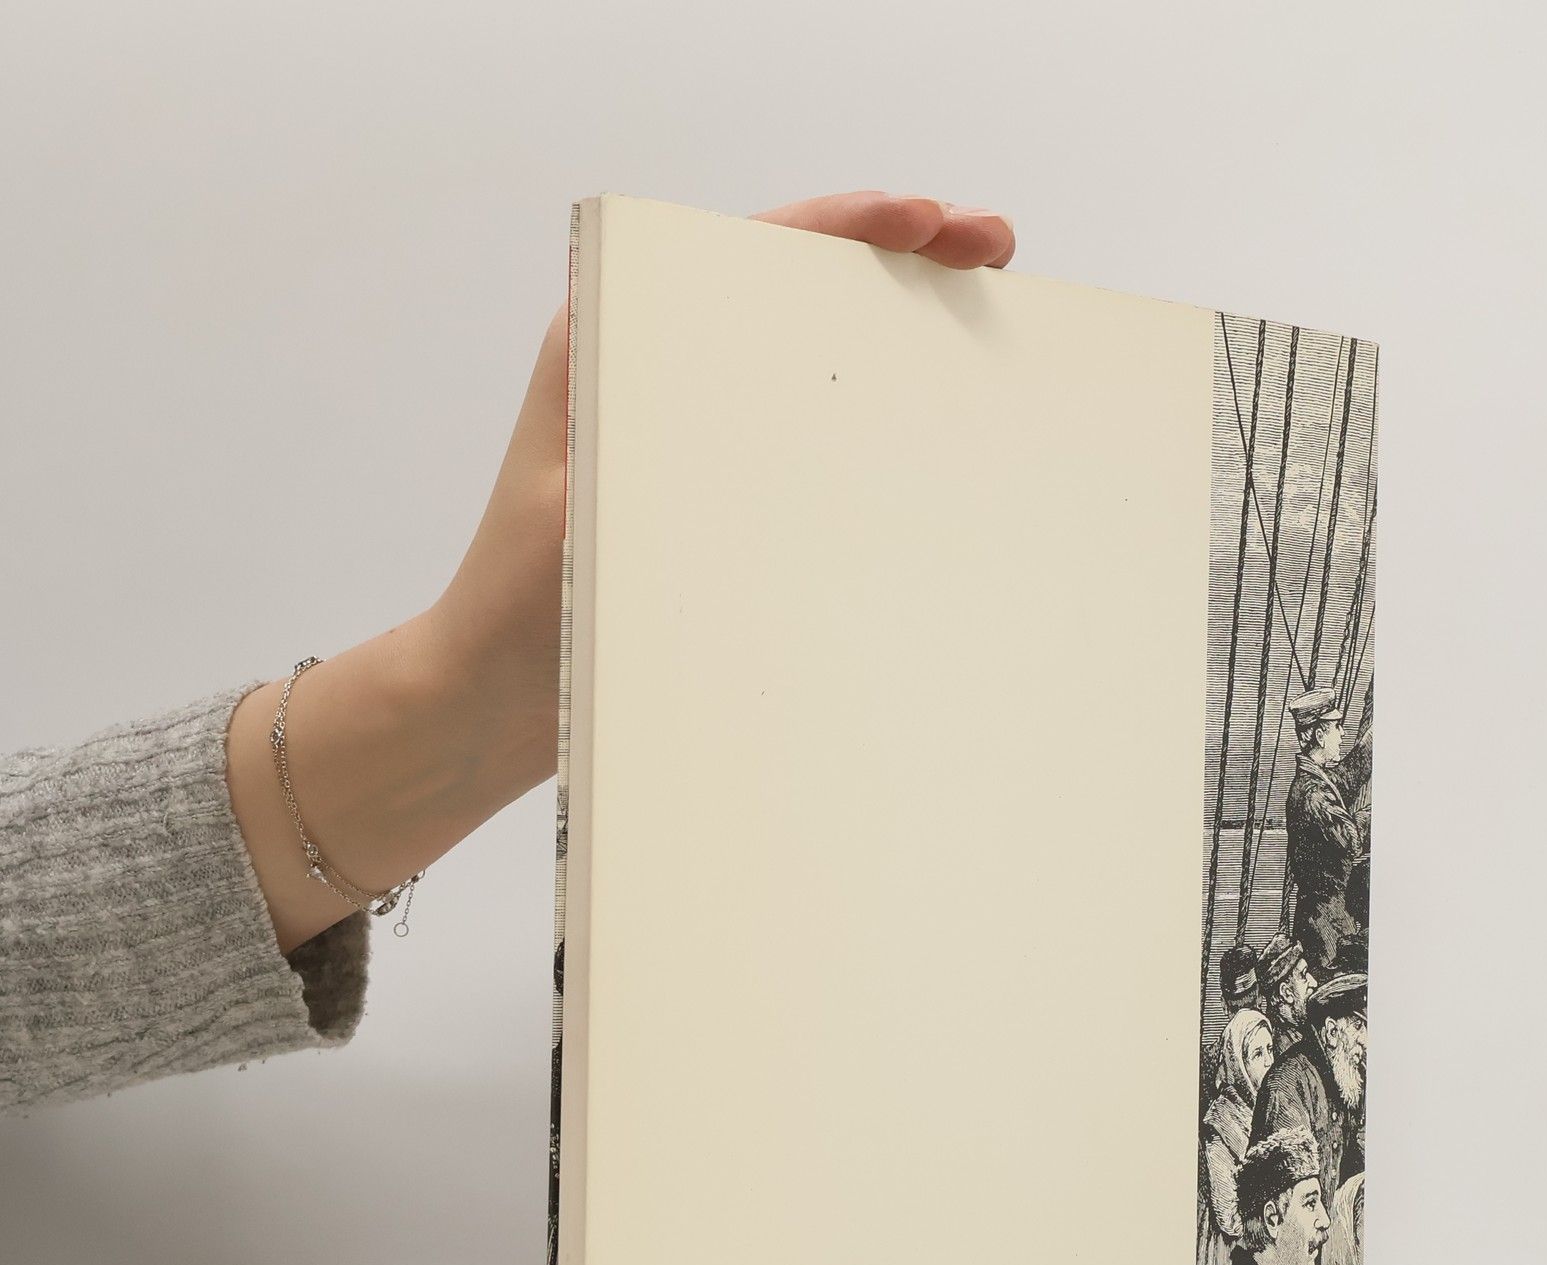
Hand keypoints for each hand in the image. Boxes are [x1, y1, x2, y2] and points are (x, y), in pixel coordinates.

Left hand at [225, 194, 1015, 953]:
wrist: (490, 699)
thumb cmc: (517, 610)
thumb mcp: (581, 515)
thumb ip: (642, 455)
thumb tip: (748, 418)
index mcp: (613, 337)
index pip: (752, 248)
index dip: (852, 223)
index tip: (930, 220)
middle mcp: (656, 367)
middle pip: (797, 282)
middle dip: (902, 255)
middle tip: (993, 248)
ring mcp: (690, 430)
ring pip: (811, 352)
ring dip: (898, 329)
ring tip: (984, 312)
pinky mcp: (713, 493)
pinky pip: (807, 435)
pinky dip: (874, 415)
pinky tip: (934, 428)